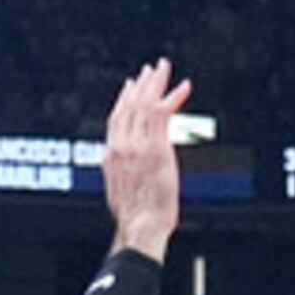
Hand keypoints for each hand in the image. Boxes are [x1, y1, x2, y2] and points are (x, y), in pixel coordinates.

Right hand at [100, 57, 193, 254]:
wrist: (140, 225)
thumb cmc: (134, 216)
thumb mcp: (118, 188)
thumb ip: (121, 170)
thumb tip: (124, 166)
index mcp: (111, 154)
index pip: (116, 117)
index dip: (125, 99)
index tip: (132, 85)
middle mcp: (122, 146)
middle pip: (130, 105)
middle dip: (141, 84)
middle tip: (151, 69)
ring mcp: (138, 146)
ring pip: (146, 104)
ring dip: (156, 84)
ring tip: (164, 69)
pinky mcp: (157, 148)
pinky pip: (164, 114)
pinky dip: (174, 97)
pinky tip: (183, 87)